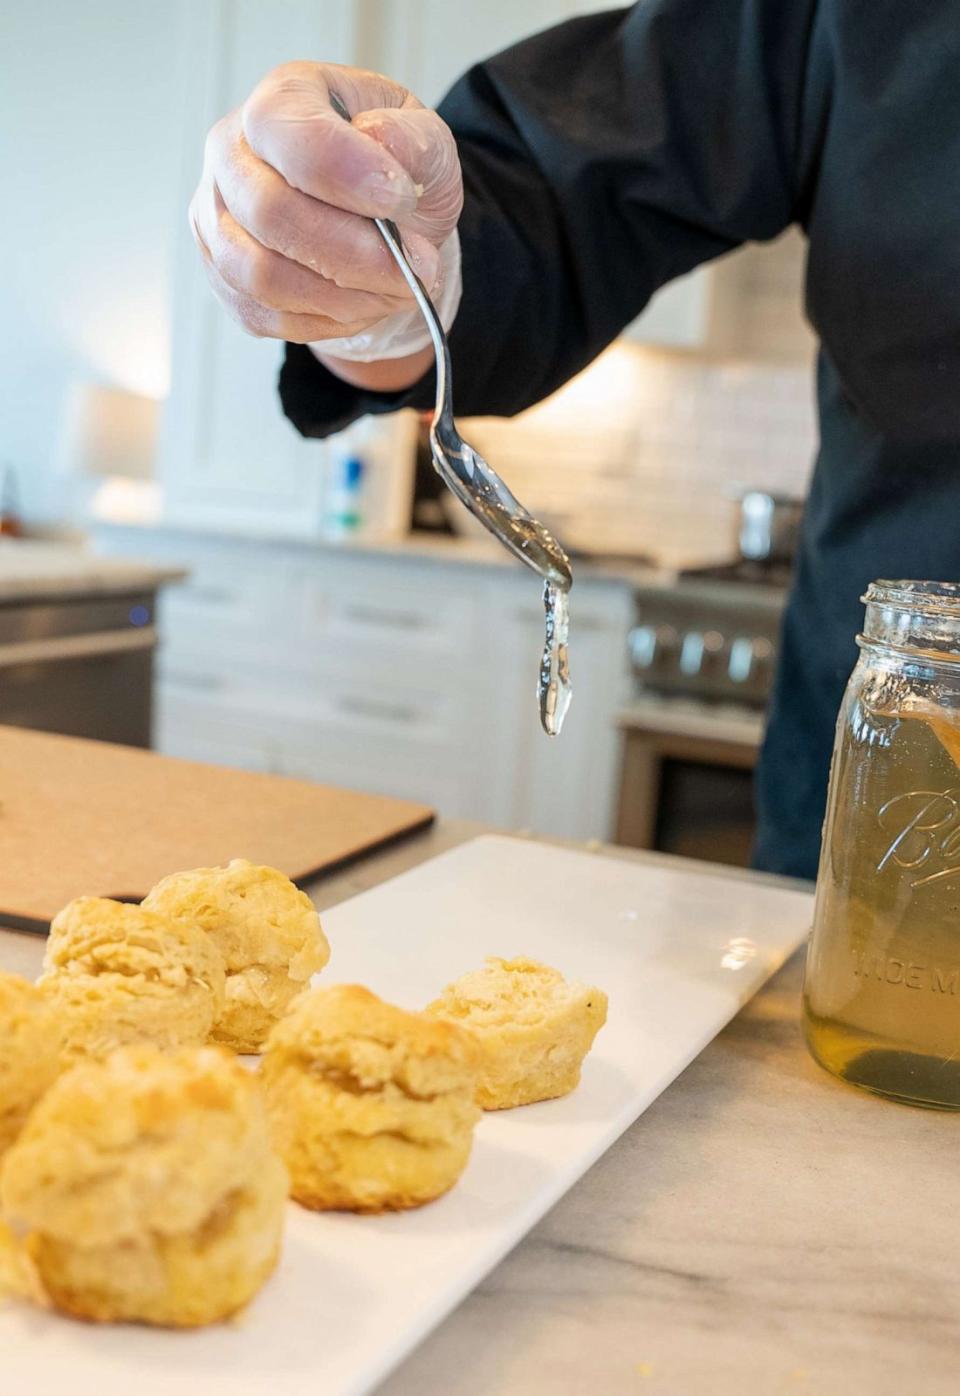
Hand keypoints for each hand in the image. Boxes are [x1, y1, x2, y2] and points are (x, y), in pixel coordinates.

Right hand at [190, 62, 462, 344]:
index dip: (348, 175)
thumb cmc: (391, 168)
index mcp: (281, 98)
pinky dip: (325, 320)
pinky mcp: (222, 275)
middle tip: (416, 268)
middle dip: (357, 255)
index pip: (291, 135)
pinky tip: (362, 301)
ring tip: (397, 290)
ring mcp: (216, 217)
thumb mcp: (424, 140)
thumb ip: (413, 139)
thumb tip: (383, 145)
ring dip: (344, 297)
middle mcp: (231, 153)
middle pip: (272, 215)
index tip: (401, 200)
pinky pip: (266, 314)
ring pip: (263, 276)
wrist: (373, 215)